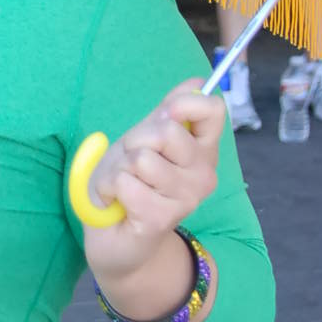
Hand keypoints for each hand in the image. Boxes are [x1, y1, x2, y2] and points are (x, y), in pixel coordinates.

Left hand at [81, 78, 223, 307]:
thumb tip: (198, 81)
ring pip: (142, 158)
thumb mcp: (143, 140)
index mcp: (202, 150)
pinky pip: (125, 183)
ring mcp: (186, 198)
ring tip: (123, 186)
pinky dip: (109, 190)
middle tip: (130, 164)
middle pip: (166, 132)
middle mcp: (203, 173)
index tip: (163, 116)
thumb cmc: (128, 185)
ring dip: (118, 169)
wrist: (115, 239)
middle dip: (134, 142)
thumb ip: (167, 112)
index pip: (213, 110)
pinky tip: (117, 204)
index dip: (183, 104)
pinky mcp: (162, 217)